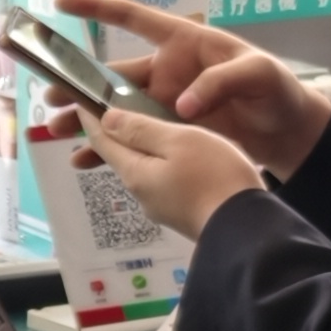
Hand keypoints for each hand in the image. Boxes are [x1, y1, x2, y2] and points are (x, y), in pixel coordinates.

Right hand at [48, 0, 330, 177]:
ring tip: (56, 134)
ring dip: (85, 121)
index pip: (134, 20)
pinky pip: (131, 138)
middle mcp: (167, 71)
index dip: (97, 9)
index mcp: (183, 44)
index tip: (61, 4)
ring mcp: (165, 104)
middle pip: (112, 76)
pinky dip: (107, 150)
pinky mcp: (169, 132)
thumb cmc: (277, 91)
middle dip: (78, 87)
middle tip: (49, 99)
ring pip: (114, 110)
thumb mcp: (259, 75)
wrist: (291, 134)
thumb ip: (221, 82)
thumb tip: (183, 105)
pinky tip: (84, 163)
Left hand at [76, 105, 270, 239]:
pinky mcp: (182, 215)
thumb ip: (141, 130)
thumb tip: (105, 120)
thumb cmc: (215, 177)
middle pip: (120, 156)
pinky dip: (161, 164)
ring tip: (145, 130)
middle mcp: (141, 193)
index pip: (101, 140)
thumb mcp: (179, 141)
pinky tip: (175, 158)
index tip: (82, 99)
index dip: (91, 117)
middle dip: (113, 134)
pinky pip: (163, 182)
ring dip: (139, 149)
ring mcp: (161, 207)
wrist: (248, 231)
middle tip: (111, 110)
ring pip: (143, 169)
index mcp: (134, 172)